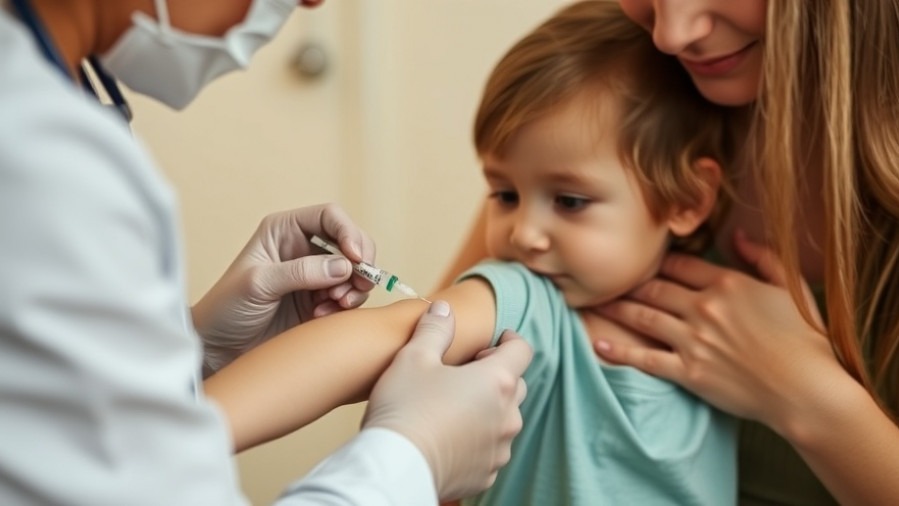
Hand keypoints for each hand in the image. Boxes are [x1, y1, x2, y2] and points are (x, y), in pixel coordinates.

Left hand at [193, 203, 374, 372]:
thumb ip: (301, 271)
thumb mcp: (259, 283)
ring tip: (336, 304)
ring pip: (355, 271)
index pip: (329, 216)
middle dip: (360, 262)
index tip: (356, 258)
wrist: (217, 349)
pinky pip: (350, 297)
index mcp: (284, 231)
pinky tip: (322, 316)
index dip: (348, 232)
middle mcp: (303, 249)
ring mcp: (315, 276)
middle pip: (351, 241)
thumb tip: (344, 265)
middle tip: (358, 284)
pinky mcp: (321, 302)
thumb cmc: (226, 309)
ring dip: (354, 287)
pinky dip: (346, 306)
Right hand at [363, 301, 532, 501]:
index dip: (511, 340)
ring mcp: (499, 449)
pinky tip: (449, 437)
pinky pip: (490, 450)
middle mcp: (507, 416)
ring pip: (503, 420)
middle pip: (515, 386)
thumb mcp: (414, 357)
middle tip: (466, 372)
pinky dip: (477, 441)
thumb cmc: (404, 407)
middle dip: (496, 375)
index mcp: (497, 381)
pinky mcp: (486, 475)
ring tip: (454, 407)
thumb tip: (444, 309)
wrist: (395, 467)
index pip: (522, 350)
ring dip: (488, 410)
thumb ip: (435, 329)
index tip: (498, 339)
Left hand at [594, 230, 840, 431]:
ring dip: (615, 309)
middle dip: (627, 282)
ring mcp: (694, 340)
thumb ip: (763, 256)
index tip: (641, 260)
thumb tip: (737, 234)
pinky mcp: (688, 372)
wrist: (807, 391)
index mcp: (728, 284)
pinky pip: (645, 359)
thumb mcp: (791, 288)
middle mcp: (705, 308)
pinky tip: (598, 343)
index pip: (679, 265)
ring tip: (592, 303)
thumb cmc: (805, 341)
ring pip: (643, 318)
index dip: (656, 261)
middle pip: (653, 288)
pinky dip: (620, 351)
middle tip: (604, 278)